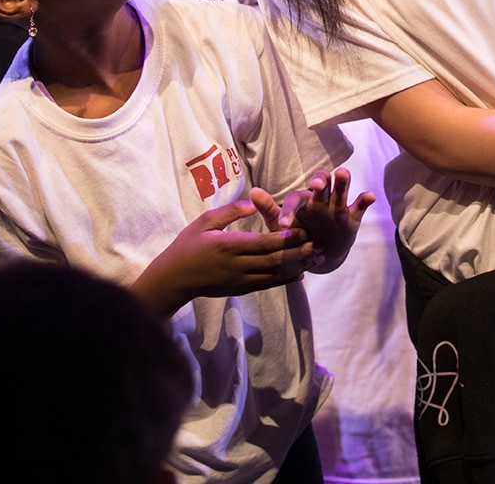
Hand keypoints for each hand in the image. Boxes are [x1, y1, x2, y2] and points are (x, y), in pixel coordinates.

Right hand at [130, 197, 317, 316]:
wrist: (174, 279)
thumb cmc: (187, 245)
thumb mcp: (204, 222)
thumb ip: (230, 211)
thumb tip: (254, 204)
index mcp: (228, 246)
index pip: (263, 243)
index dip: (286, 238)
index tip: (305, 230)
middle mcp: (237, 266)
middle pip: (275, 261)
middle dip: (300, 253)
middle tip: (320, 244)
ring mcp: (240, 280)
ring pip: (275, 275)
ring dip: (298, 266)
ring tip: (318, 258)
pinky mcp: (241, 289)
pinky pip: (268, 285)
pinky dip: (286, 280)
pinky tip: (300, 273)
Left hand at [253, 169, 375, 273]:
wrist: (318, 256)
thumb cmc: (296, 236)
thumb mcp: (281, 227)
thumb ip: (269, 209)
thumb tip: (252, 191)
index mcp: (302, 201)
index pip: (296, 199)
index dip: (289, 209)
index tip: (284, 225)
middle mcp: (320, 200)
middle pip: (322, 182)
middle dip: (320, 180)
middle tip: (316, 185)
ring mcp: (337, 207)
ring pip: (341, 190)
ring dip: (342, 182)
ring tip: (342, 174)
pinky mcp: (352, 217)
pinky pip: (359, 206)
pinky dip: (365, 200)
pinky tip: (369, 196)